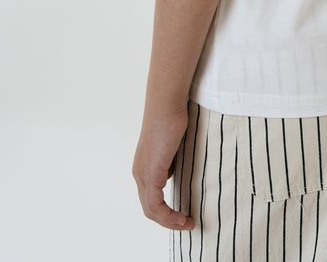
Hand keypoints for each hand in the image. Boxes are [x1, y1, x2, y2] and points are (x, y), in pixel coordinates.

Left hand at [132, 104, 195, 230]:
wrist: (166, 103)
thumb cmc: (173, 116)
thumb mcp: (172, 145)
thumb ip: (172, 160)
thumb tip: (176, 171)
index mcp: (144, 166)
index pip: (150, 198)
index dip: (165, 211)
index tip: (183, 214)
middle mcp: (139, 172)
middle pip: (149, 208)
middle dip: (168, 221)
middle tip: (187, 223)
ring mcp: (143, 173)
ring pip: (151, 210)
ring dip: (169, 222)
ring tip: (187, 224)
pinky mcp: (151, 172)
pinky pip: (156, 204)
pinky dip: (169, 216)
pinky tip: (182, 217)